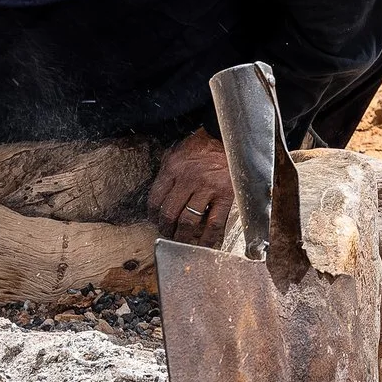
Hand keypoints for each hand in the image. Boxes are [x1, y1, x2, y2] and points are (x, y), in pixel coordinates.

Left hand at [149, 129, 234, 245]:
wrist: (228, 138)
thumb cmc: (201, 146)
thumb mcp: (177, 153)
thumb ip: (167, 172)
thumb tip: (159, 195)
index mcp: (173, 169)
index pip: (155, 200)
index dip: (152, 215)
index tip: (155, 221)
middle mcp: (188, 180)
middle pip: (169, 214)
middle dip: (166, 229)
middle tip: (168, 234)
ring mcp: (208, 188)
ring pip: (189, 222)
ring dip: (182, 236)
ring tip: (181, 241)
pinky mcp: (225, 195)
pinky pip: (214, 223)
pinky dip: (207, 238)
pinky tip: (204, 244)